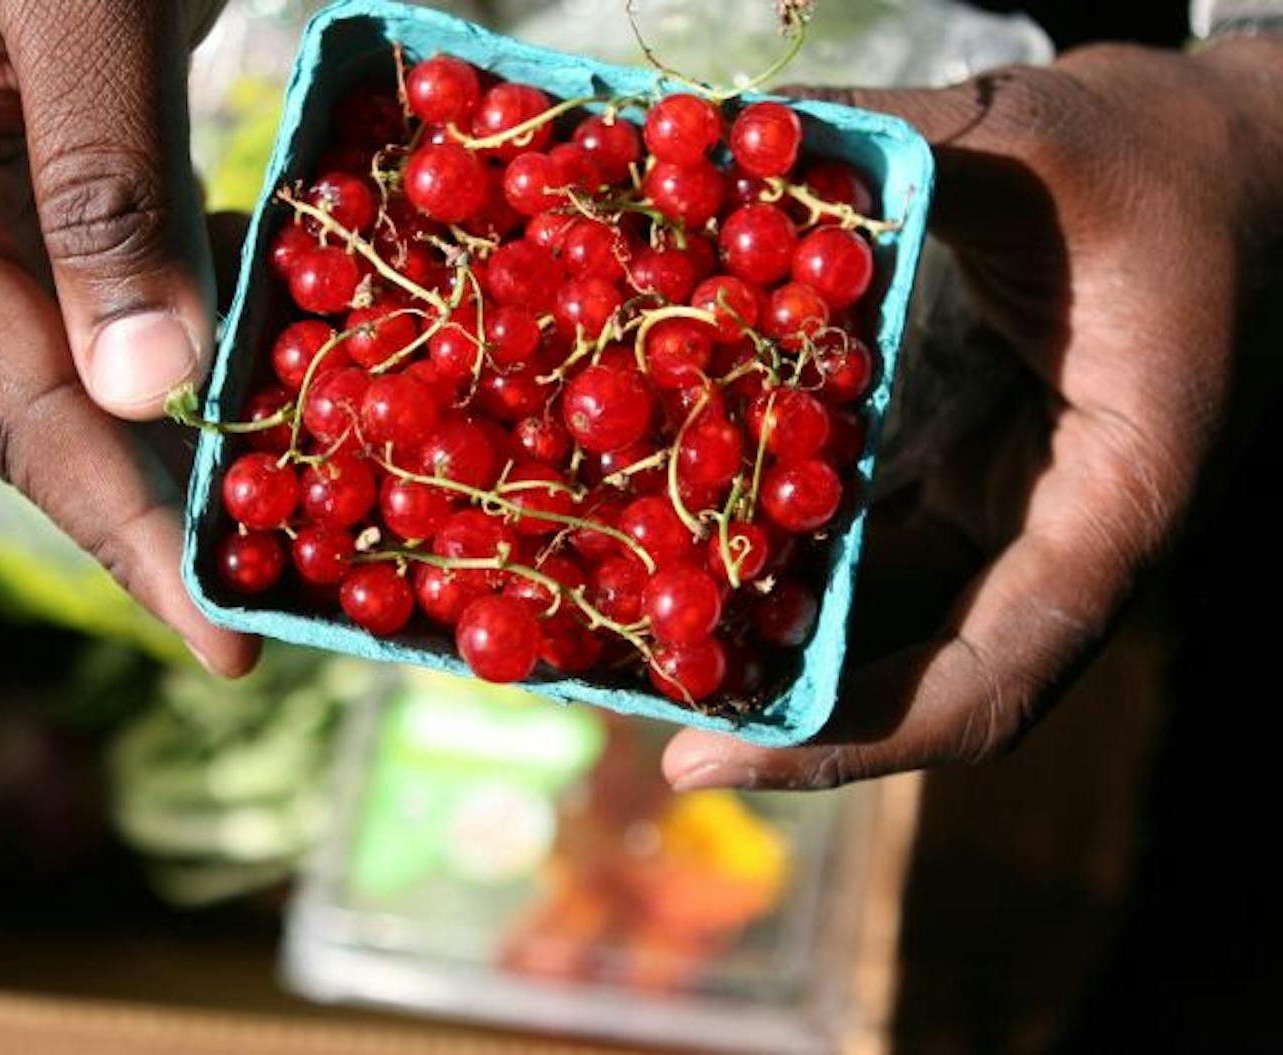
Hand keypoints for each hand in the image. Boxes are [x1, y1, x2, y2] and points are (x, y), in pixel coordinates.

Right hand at [0, 0, 253, 673]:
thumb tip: (147, 392)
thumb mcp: (60, 4)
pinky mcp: (91, 160)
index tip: (231, 640)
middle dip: (180, 521)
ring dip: (219, 441)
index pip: (22, 420)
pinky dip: (237, 328)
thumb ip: (94, 186)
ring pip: (122, 356)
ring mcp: (23, 199)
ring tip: (320, 521)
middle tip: (297, 607)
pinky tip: (309, 369)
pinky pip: (164, 270)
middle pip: (70, 418)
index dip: (128, 541)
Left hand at [664, 39, 1282, 790]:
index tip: (701, 761)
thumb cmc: (1175, 155)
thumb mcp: (1044, 138)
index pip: (985, 679)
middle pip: (921, 680)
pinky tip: (698, 541)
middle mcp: (1068, 544)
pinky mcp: (989, 483)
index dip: (846, 740)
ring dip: (779, 643)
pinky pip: (887, 554)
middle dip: (783, 710)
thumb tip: (729, 149)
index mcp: (1116, 505)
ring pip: (897, 627)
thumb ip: (898, 154)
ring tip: (643, 639)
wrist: (1252, 165)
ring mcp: (1026, 522)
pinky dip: (797, 563)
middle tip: (638, 712)